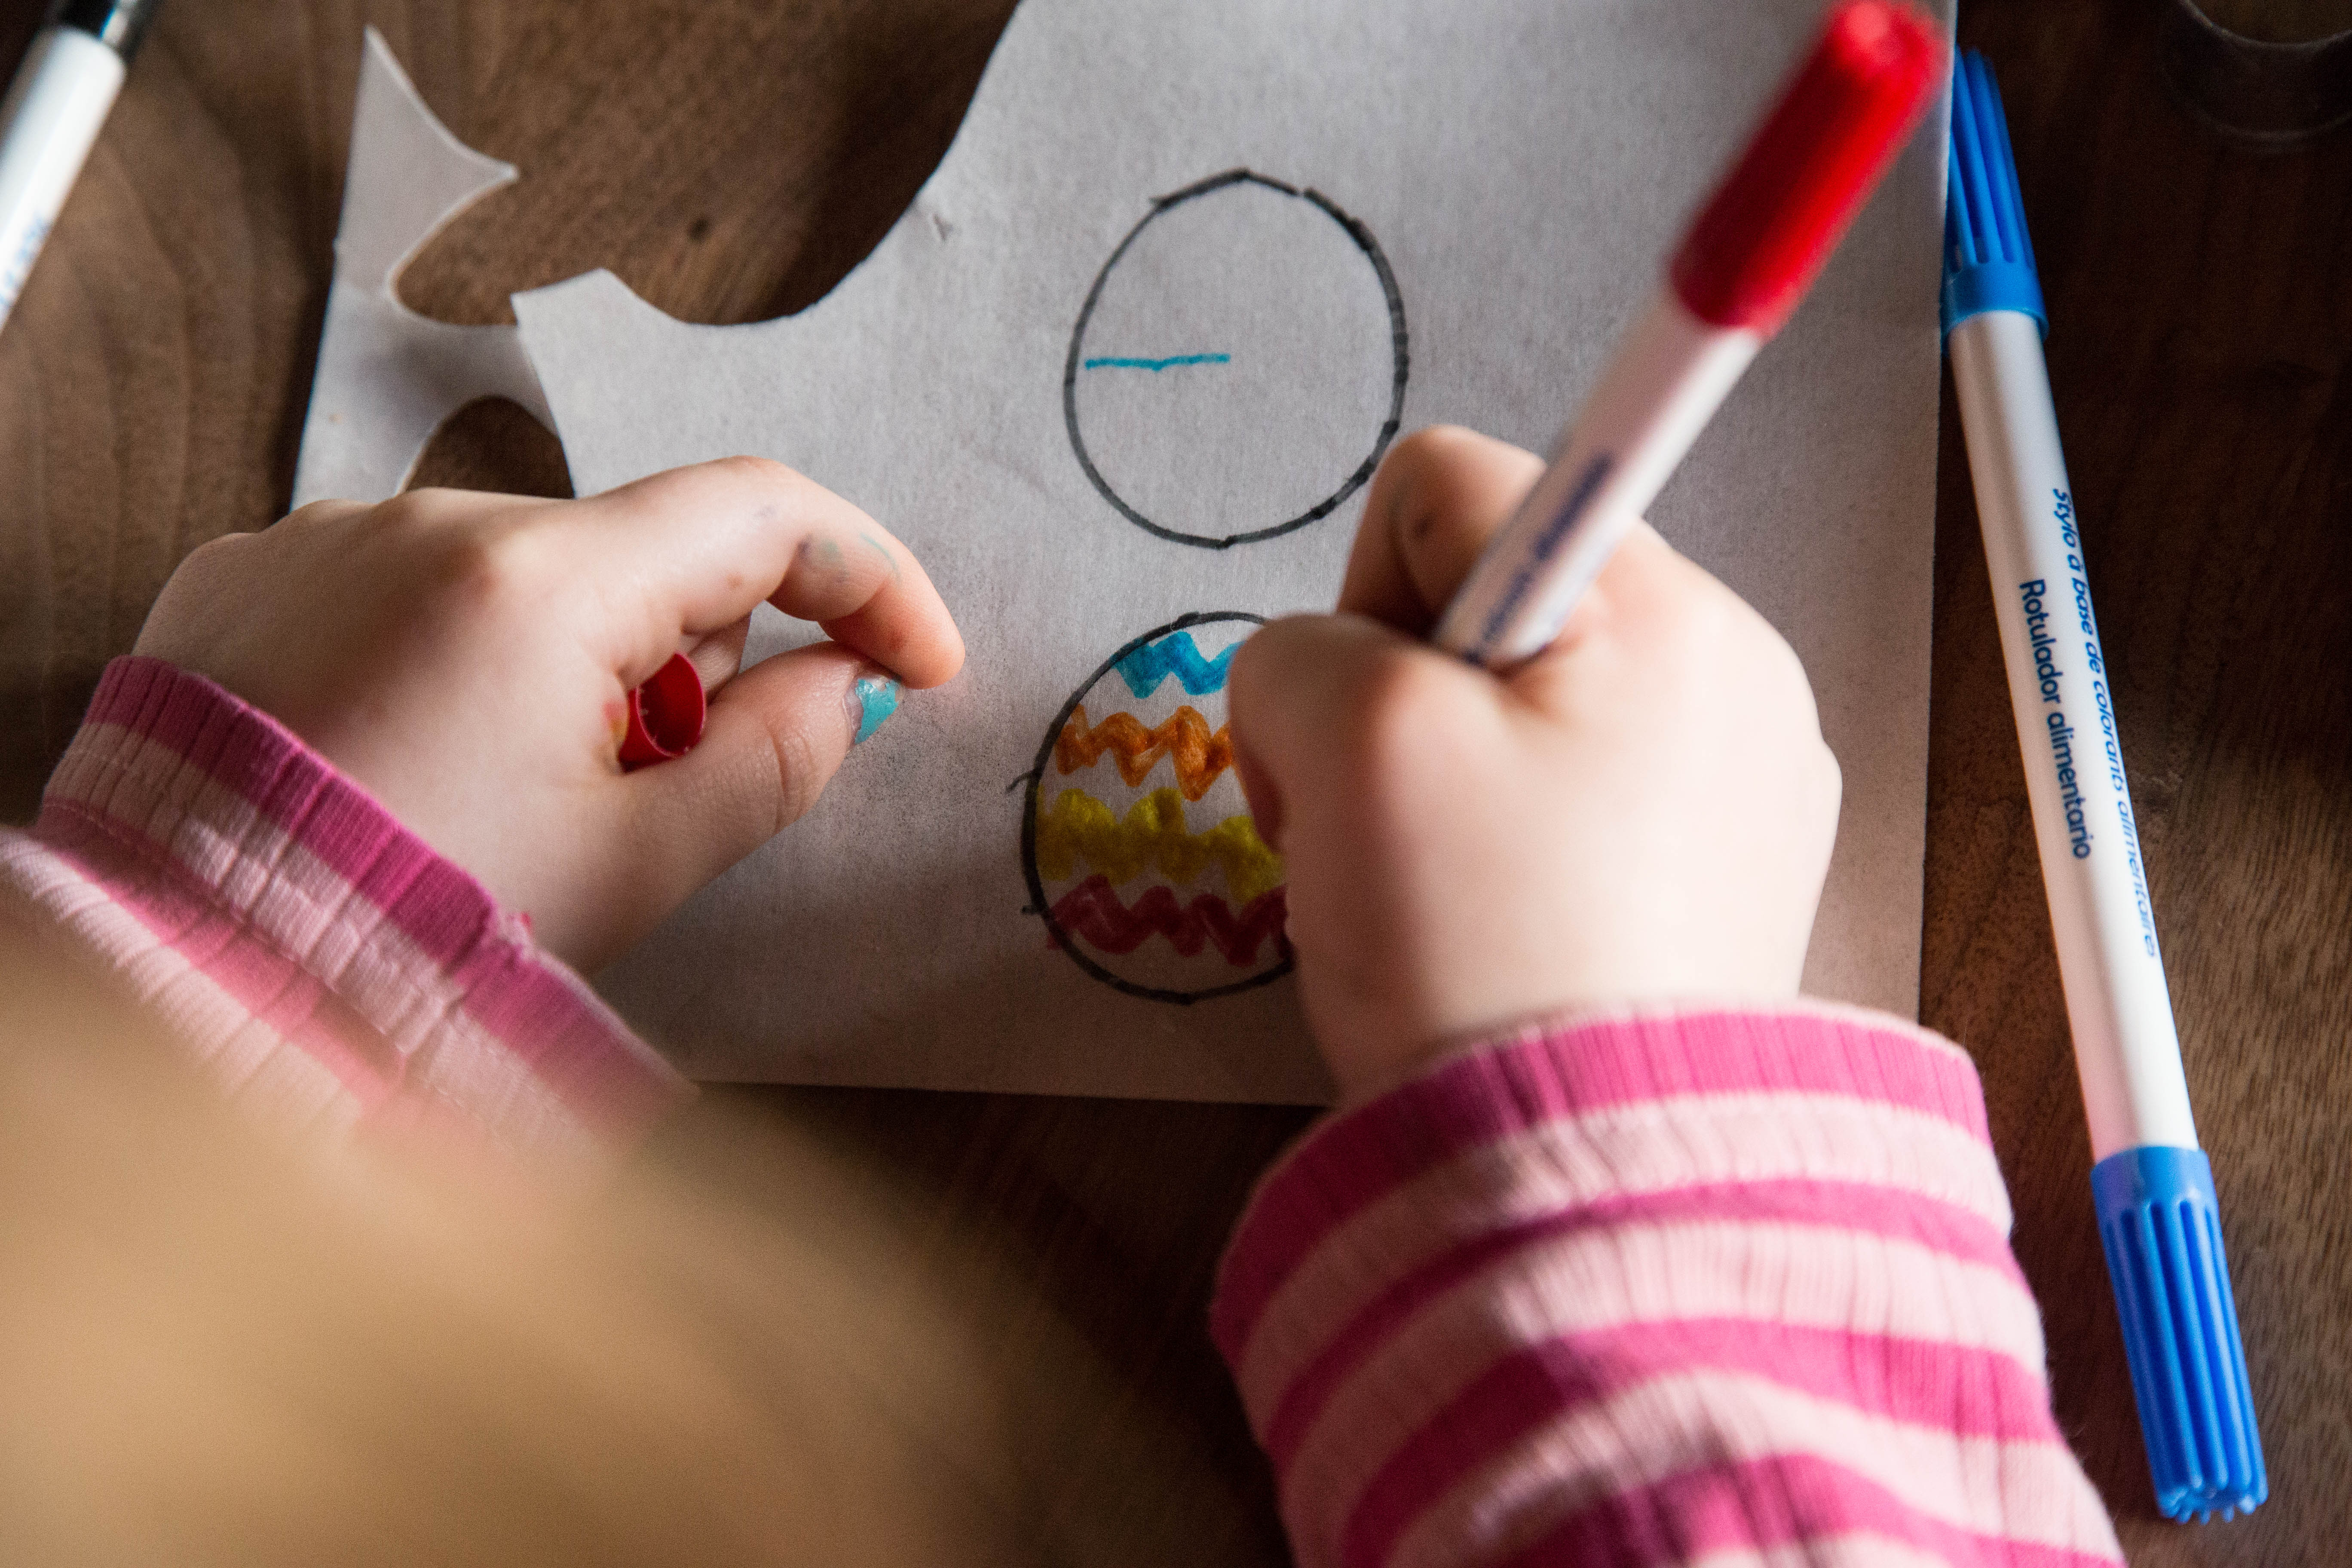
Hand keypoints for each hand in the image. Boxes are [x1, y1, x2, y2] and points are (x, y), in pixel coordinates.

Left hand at [135, 458, 963, 969]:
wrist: (179, 993)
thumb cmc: (407, 940)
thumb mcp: (633, 865)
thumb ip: (772, 761)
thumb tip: (845, 690)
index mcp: (537, 582)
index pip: (761, 514)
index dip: (869, 580)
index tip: (917, 663)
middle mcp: (425, 523)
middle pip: (641, 557)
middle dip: (689, 665)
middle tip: (655, 796)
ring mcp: (322, 542)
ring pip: (527, 578)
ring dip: (570, 670)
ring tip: (514, 804)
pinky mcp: (247, 580)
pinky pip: (410, 592)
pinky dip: (456, 664)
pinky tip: (422, 771)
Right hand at [1229, 427, 1840, 1100]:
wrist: (1589, 1172)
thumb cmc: (1477, 941)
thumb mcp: (1344, 741)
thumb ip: (1301, 648)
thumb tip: (1324, 675)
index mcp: (1660, 604)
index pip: (1451, 485)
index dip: (1359, 593)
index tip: (1357, 728)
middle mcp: (1730, 666)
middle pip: (1492, 597)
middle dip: (1398, 701)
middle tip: (1378, 830)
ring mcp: (1746, 776)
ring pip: (1528, 705)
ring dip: (1443, 780)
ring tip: (1433, 897)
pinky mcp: (1734, 873)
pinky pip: (1582, 797)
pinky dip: (1513, 844)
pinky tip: (1499, 933)